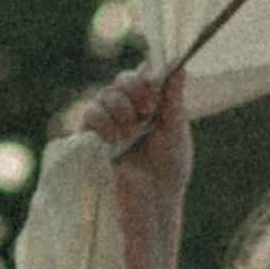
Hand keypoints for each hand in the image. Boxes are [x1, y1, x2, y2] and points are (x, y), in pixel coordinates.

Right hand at [80, 65, 189, 261]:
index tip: (158, 90)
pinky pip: (90, 114)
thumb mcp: (176, 131)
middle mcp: (128, 111)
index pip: (142, 75)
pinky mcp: (92, 139)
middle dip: (135, 89)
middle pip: (122, 79)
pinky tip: (115, 139)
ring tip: (130, 132)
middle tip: (148, 111)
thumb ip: (173, 100)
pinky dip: (103, 121)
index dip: (147, 76)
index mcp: (149, 106)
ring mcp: (109, 124)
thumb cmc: (169, 171)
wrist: (153, 201)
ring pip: (104, 94)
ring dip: (120, 107)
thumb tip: (179, 67)